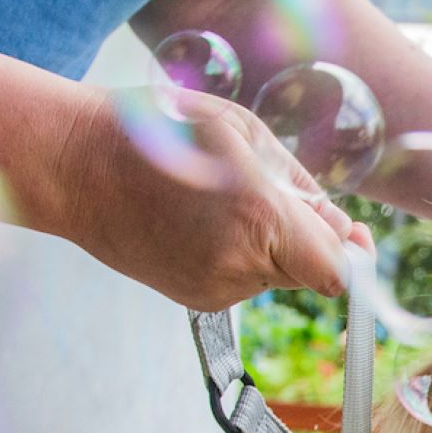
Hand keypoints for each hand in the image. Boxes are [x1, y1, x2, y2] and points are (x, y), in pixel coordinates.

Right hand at [46, 87, 367, 307]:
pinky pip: (240, 281)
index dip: (352, 257)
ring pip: (273, 275)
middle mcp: (240, 264)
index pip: (337, 272)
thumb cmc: (161, 132)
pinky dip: (234, 256)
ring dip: (265, 245)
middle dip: (304, 238)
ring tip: (214, 202)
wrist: (76, 166)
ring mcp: (213, 288)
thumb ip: (301, 185)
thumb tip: (344, 230)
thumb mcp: (243, 132)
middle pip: (309, 272)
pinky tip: (196, 223)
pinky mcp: (194, 300)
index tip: (355, 241)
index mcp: (260, 217)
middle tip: (261, 191)